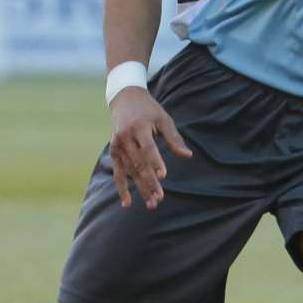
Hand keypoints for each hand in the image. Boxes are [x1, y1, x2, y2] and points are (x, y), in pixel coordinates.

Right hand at [109, 86, 193, 208]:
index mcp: (139, 127)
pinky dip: (122, 188)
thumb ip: (174, 138)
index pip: (147, 147)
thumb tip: (188, 156)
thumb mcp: (163, 119)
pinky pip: (118, 173)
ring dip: (140, 188)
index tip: (163, 176)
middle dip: (149, 182)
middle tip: (160, 198)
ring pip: (130, 171)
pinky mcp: (114, 151)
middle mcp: (125, 137)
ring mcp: (117, 145)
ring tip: (152, 203)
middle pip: (138, 163)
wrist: (125, 99)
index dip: (155, 161)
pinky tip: (127, 204)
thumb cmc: (149, 109)